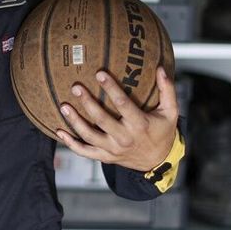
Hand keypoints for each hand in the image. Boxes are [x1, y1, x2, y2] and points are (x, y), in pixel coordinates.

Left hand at [56, 67, 178, 171]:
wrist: (158, 161)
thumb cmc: (163, 132)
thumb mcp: (171, 112)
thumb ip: (167, 90)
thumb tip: (161, 68)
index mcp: (140, 124)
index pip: (123, 104)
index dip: (111, 88)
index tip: (99, 73)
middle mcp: (125, 138)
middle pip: (102, 120)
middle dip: (87, 103)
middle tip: (76, 87)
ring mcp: (113, 149)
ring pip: (90, 136)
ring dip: (75, 122)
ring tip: (63, 106)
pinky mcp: (105, 157)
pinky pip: (85, 152)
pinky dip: (71, 143)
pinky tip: (59, 131)